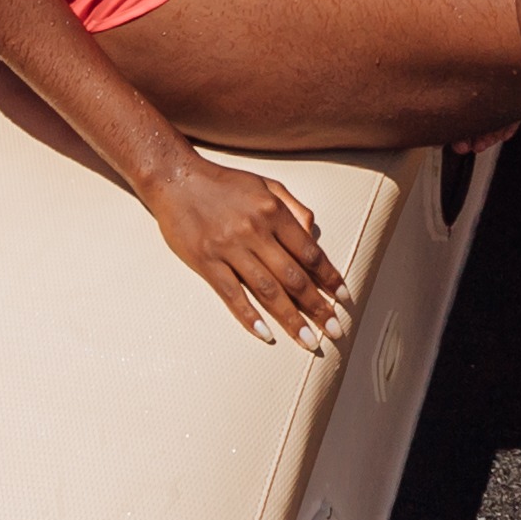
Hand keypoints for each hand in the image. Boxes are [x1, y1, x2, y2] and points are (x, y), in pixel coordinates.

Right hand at [149, 154, 343, 350]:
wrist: (177, 179)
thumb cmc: (225, 184)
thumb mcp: (266, 186)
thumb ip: (293, 208)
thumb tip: (314, 235)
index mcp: (273, 212)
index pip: (309, 252)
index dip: (329, 278)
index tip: (343, 299)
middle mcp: (255, 230)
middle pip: (293, 276)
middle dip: (317, 307)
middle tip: (335, 330)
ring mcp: (229, 248)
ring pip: (267, 290)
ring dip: (291, 318)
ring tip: (308, 340)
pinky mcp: (205, 261)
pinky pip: (231, 294)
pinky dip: (249, 316)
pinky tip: (266, 334)